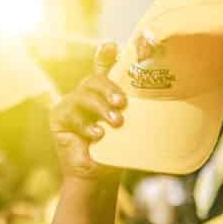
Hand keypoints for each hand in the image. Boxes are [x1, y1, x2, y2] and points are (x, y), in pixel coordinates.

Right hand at [49, 42, 125, 180]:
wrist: (98, 177)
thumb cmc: (119, 152)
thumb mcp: (132, 129)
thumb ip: (138, 112)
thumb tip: (164, 100)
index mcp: (104, 94)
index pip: (104, 69)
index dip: (105, 56)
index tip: (112, 46)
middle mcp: (86, 95)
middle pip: (94, 80)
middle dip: (109, 88)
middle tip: (122, 103)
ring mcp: (70, 105)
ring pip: (84, 95)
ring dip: (101, 107)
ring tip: (116, 123)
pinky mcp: (58, 118)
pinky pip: (72, 115)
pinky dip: (87, 126)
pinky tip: (98, 135)